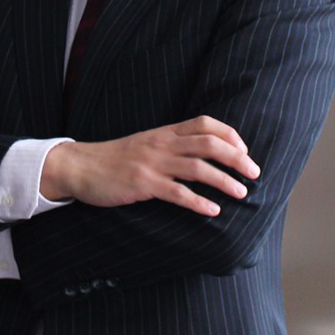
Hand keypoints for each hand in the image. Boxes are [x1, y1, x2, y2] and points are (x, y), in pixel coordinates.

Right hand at [40, 115, 259, 216]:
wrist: (80, 167)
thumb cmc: (115, 159)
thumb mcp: (146, 144)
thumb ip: (171, 145)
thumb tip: (201, 155)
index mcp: (165, 132)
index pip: (205, 124)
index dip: (230, 135)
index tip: (244, 151)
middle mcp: (162, 144)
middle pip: (209, 144)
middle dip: (237, 158)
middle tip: (254, 173)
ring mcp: (153, 164)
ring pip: (198, 168)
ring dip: (224, 181)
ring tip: (241, 193)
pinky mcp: (143, 185)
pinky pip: (178, 193)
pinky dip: (199, 202)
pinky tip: (213, 211)